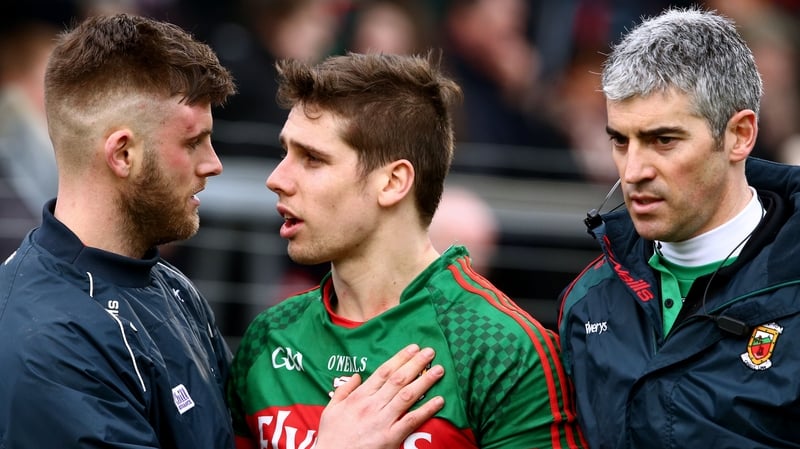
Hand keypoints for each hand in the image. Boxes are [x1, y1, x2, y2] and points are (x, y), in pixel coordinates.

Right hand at [315, 344, 444, 448]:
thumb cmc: (331, 436)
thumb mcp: (331, 409)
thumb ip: (344, 390)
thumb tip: (357, 376)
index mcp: (359, 397)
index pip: (383, 372)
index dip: (400, 358)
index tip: (413, 348)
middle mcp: (372, 405)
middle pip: (398, 380)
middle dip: (416, 364)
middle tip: (430, 352)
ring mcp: (382, 421)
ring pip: (407, 396)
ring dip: (425, 381)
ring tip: (439, 371)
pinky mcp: (390, 437)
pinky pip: (411, 421)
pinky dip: (426, 410)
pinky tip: (439, 401)